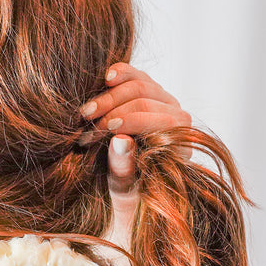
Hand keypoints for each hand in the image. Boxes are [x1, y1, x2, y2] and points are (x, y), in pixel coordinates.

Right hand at [78, 62, 193, 246]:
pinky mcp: (150, 90)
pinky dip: (121, 72)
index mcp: (180, 144)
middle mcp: (178, 119)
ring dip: (109, 95)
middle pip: (147, 100)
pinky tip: (106, 78)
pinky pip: (136, 74)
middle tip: (85, 121)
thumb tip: (119, 140)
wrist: (127, 187)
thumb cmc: (128, 194)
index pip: (161, 122)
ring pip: (140, 84)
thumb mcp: (123, 189)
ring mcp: (165, 102)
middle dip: (113, 109)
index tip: (101, 128)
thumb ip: (124, 166)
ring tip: (85, 112)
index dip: (131, 122)